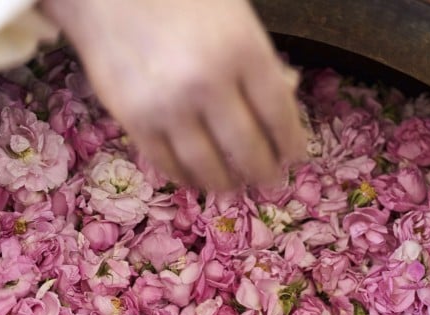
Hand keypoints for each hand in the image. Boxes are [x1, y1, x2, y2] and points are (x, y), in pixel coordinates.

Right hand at [38, 0, 306, 189]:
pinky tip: (197, 177)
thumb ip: (259, 57)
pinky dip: (187, 177)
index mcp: (243, 50)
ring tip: (234, 184)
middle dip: (264, 172)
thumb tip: (287, 95)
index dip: (292, 144)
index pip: (280, 116)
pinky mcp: (134, 121)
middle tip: (269, 179)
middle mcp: (208, 83)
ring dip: (227, 183)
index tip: (295, 157)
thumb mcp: (234, 15)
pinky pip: (168, 164)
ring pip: (209, 167)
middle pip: (249, 150)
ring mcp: (169, 106)